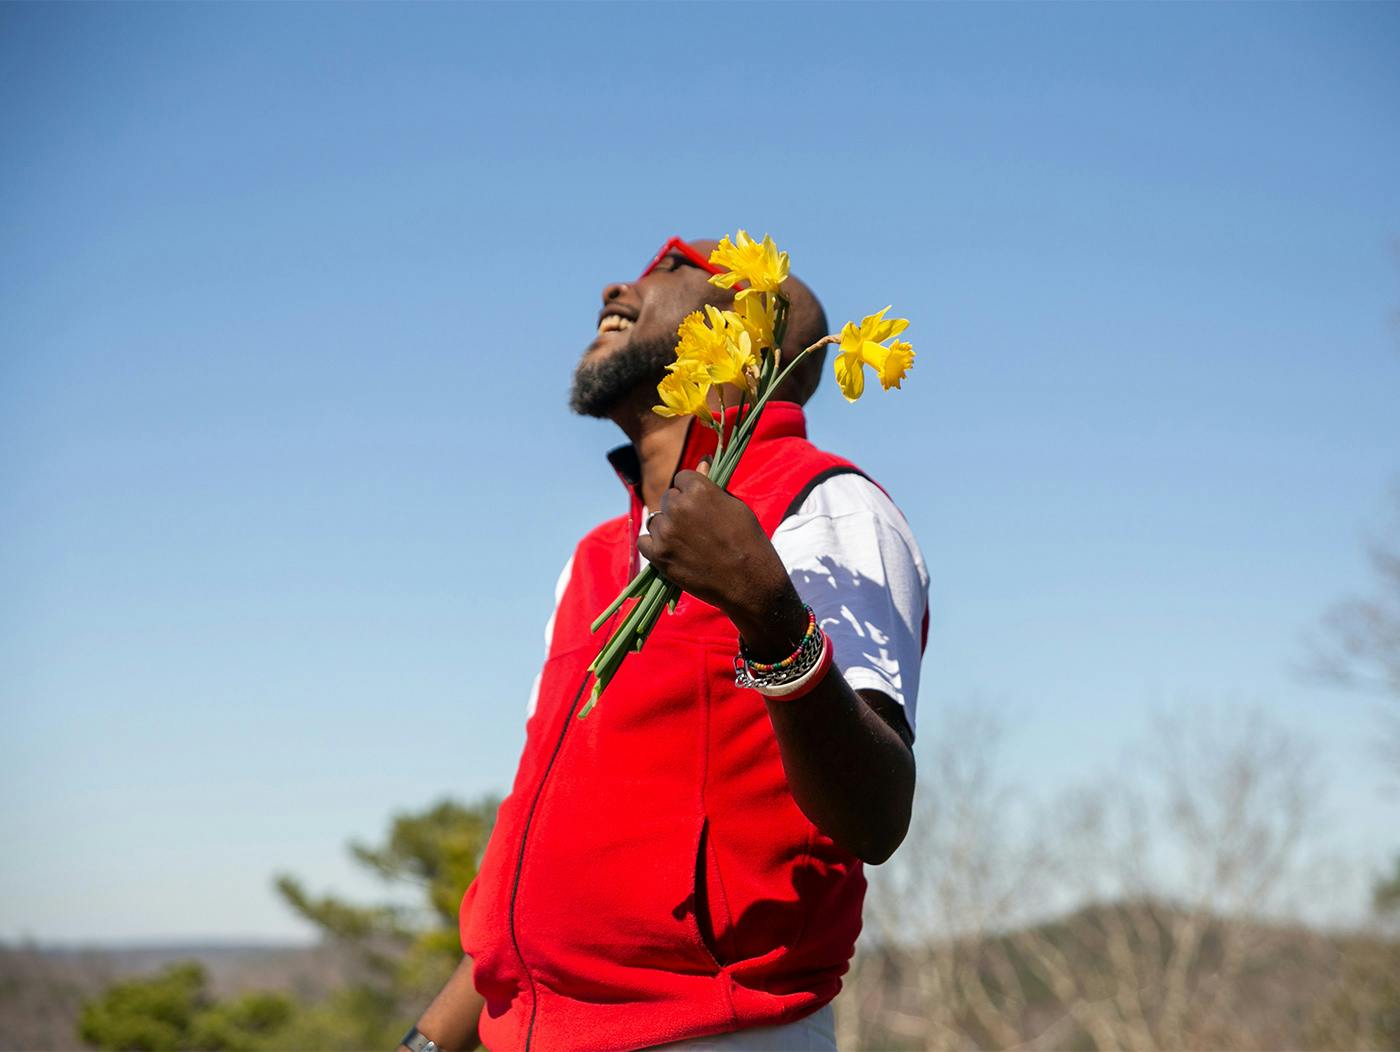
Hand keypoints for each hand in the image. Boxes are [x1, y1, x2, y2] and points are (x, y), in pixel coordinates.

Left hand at [638, 463, 805, 657]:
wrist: (749, 582)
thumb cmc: (749, 541)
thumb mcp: (735, 506)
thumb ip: (711, 486)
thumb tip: (701, 461)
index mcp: (699, 489)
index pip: (682, 478)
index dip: (691, 491)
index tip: (700, 505)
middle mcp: (679, 506)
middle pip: (668, 498)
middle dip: (679, 509)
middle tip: (697, 528)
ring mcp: (666, 531)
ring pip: (657, 520)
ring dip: (668, 528)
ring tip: (689, 543)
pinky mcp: (659, 555)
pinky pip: (644, 541)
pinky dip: (654, 545)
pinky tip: (671, 550)